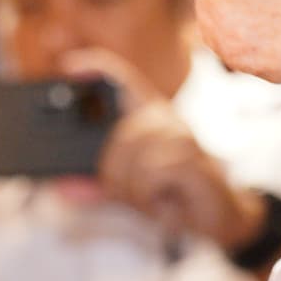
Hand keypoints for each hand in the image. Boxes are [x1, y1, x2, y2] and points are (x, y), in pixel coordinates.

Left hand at [64, 48, 256, 252]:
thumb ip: (96, 185)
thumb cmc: (171, 193)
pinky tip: (165, 201)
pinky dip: (151, 195)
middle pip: (118, 135)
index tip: (69, 66)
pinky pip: (152, 173)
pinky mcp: (191, 159)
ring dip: (133, 189)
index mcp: (146, 117)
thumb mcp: (127, 188)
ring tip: (150, 199)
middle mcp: (164, 118)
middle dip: (112, 174)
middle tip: (126, 194)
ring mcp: (180, 136)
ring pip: (132, 156)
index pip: (123, 80)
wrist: (218, 214)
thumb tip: (62, 188)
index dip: (96, 67)